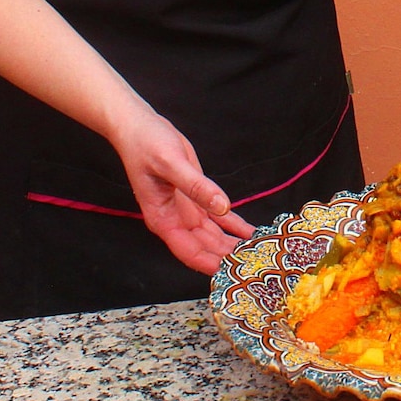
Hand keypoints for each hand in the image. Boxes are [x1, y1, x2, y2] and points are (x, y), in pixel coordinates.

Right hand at [112, 108, 253, 274]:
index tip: (234, 273)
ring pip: (215, 236)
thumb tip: (221, 206)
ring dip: (234, 244)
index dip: (212, 264)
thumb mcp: (170, 164)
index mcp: (164, 220)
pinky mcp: (198, 198)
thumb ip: (196, 186)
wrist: (139, 128)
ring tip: (260, 252)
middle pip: (206, 248)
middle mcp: (176, 221)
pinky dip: (235, 225)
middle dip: (229, 258)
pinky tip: (251, 233)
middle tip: (258, 264)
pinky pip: (220, 218)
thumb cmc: (145, 145)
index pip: (190, 252)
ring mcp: (188, 211)